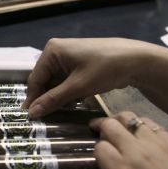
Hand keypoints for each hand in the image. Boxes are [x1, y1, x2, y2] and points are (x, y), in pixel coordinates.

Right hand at [22, 38, 158, 116]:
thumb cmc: (105, 69)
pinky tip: (73, 102)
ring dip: (58, 97)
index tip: (30, 117)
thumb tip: (32, 113)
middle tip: (46, 117)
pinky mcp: (78, 63)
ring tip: (62, 111)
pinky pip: (65, 80)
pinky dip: (68, 92)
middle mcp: (56, 51)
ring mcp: (67, 57)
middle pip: (44, 80)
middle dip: (47, 98)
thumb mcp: (78, 86)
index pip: (35, 78)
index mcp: (52, 51)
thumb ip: (53, 100)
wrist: (137, 60)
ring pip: (55, 82)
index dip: (33, 99)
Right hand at [90, 111, 167, 168]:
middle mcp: (136, 151)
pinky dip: (146, 129)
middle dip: (102, 126)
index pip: (99, 146)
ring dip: (124, 123)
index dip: (98, 150)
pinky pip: (155, 126)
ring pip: (133, 118)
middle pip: (111, 125)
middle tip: (100, 129)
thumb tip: (110, 160)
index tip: (101, 155)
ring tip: (124, 128)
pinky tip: (148, 137)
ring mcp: (158, 144)